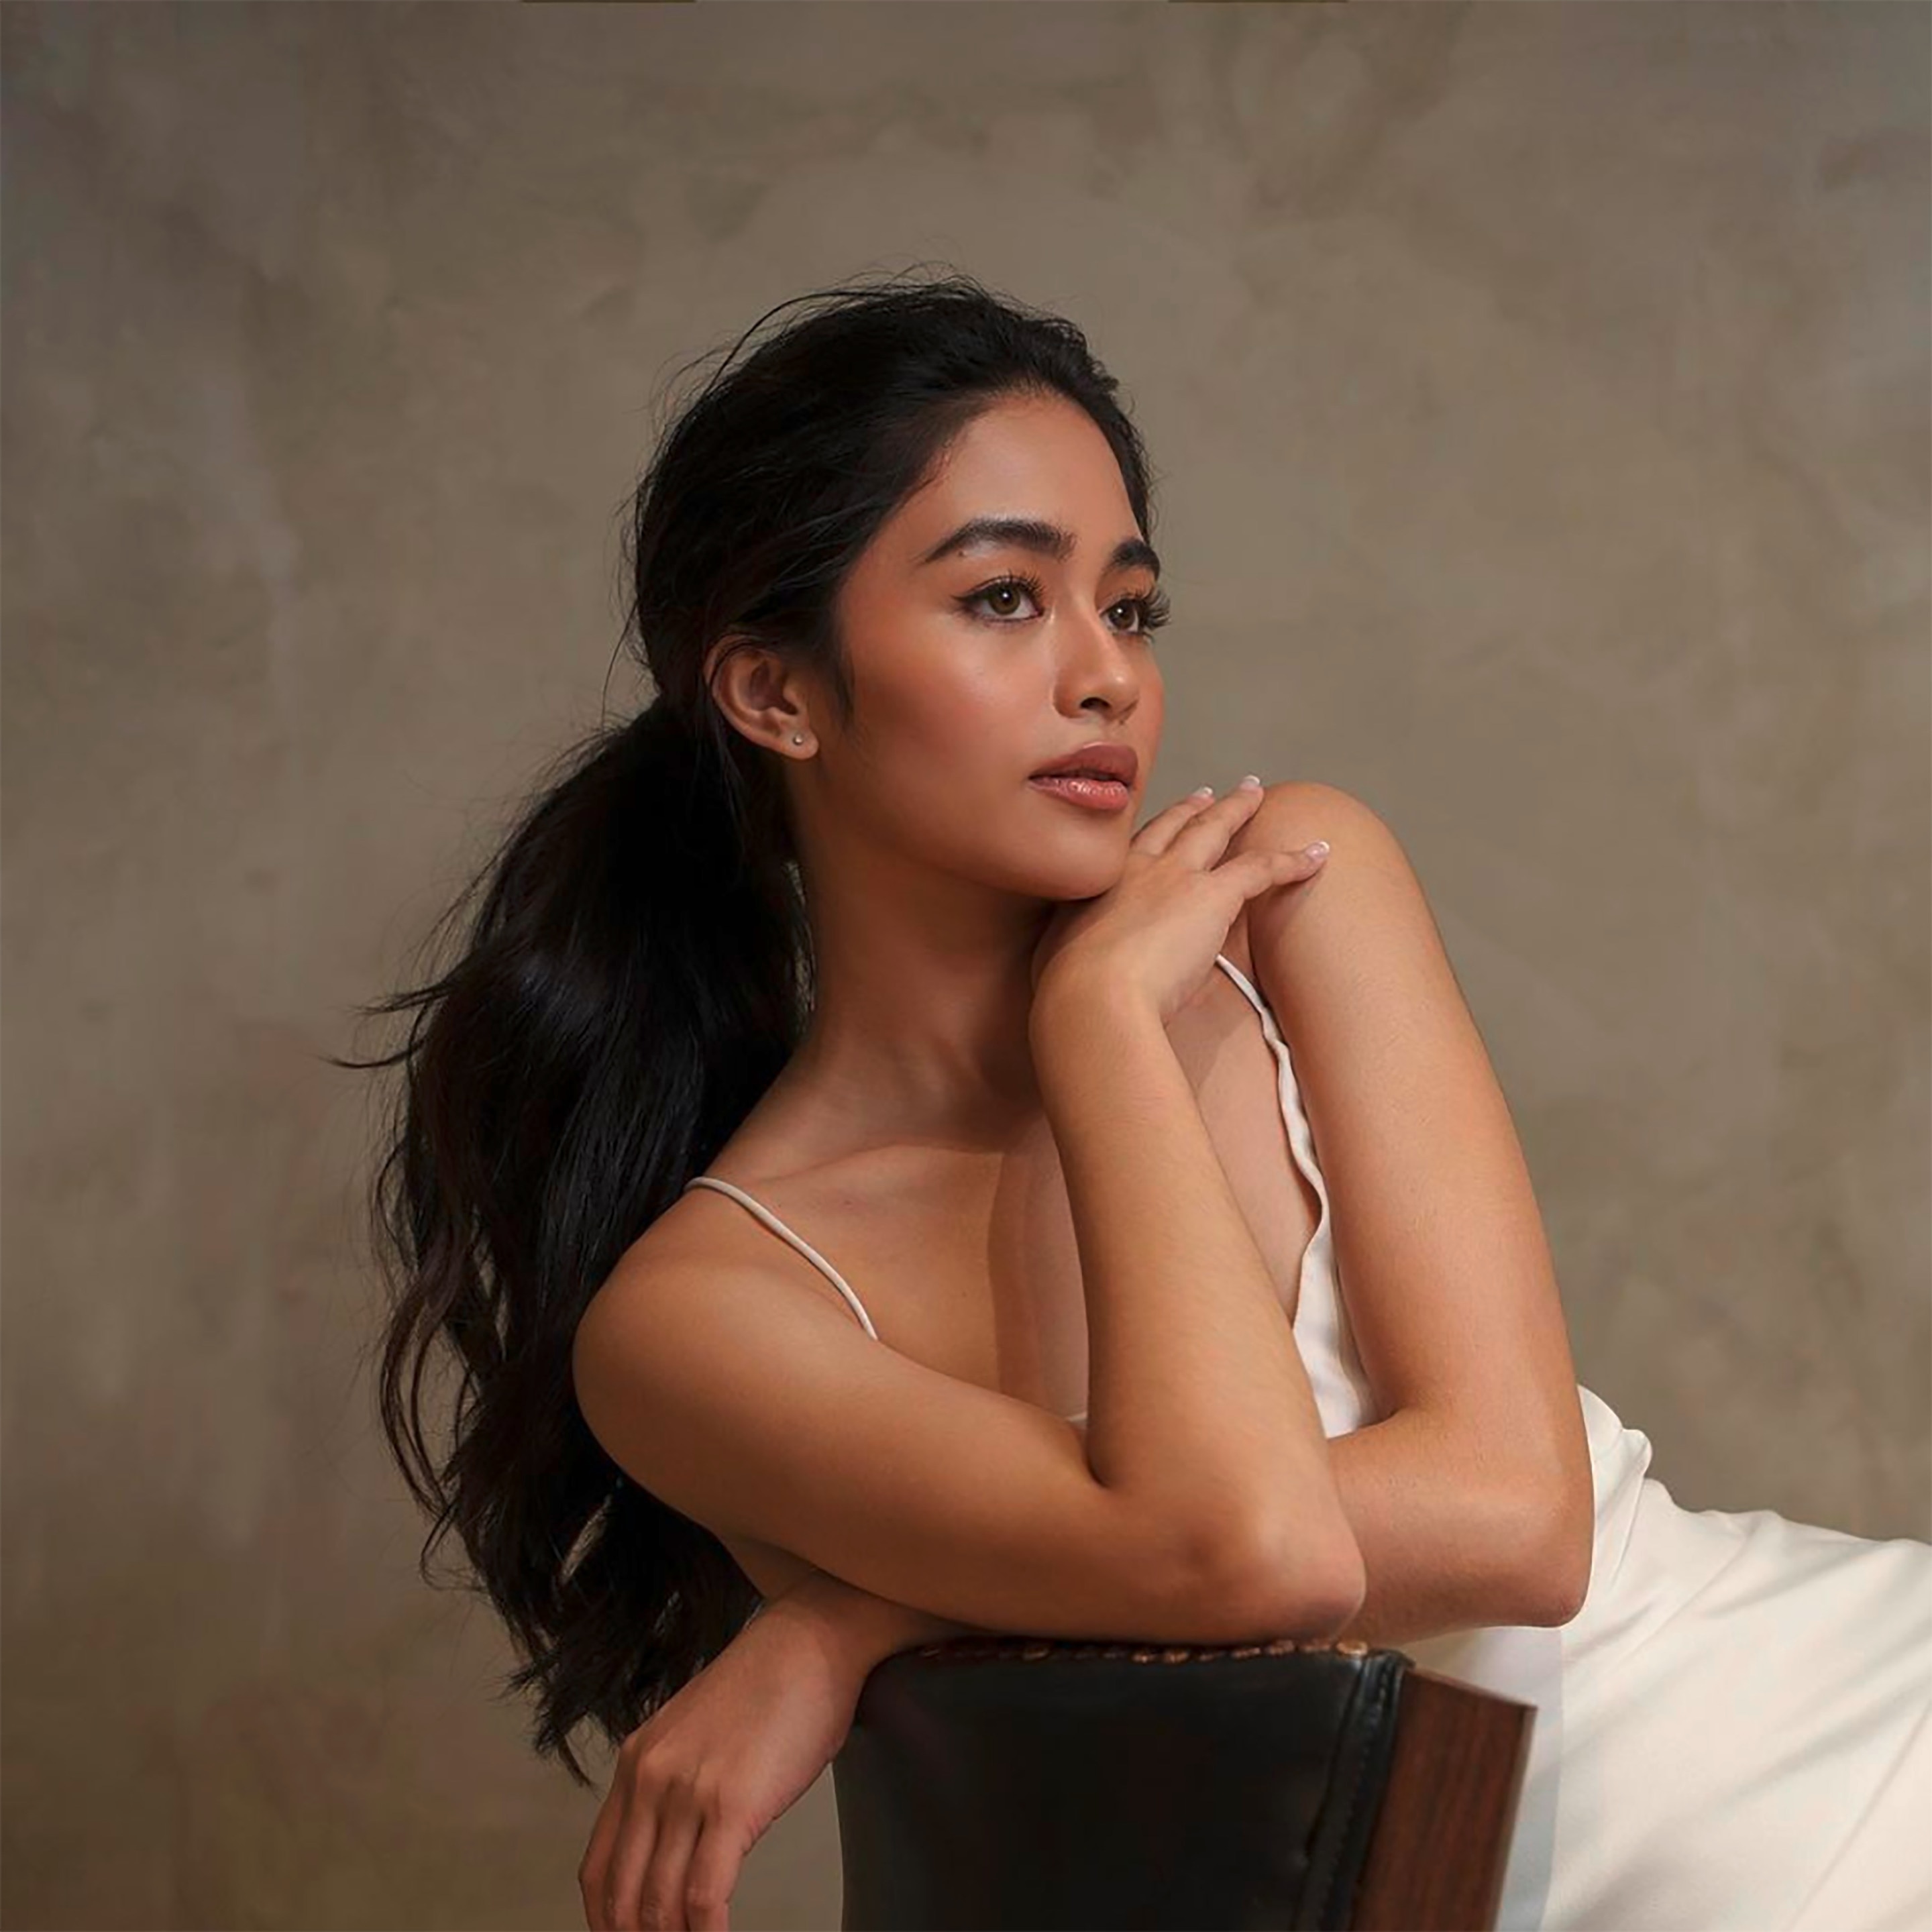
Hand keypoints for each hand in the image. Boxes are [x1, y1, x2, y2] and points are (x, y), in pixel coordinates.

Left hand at [577, 1597, 864, 1929]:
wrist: (812, 1640)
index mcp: (637, 1762)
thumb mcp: (696, 1730)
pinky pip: (705, 1898)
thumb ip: (673, 1781)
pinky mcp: (732, 1805)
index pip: (598, 1870)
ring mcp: (688, 1792)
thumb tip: (673, 1847)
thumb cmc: (770, 1683)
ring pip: (660, 1906)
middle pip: (622, 1898)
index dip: (607, 1922)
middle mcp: (650, 1777)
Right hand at [1030, 779, 1327, 1027]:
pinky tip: (1317, 853)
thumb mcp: (1065, 965)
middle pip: (1173, 824)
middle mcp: (1138, 867)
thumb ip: (1085, 955)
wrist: (1090, 996)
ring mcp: (1175, 876)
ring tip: (1255, 793)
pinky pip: (1261, 868)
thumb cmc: (1070, 993)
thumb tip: (1096, 970)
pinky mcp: (1212, 894)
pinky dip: (1292, 859)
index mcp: (1102, 884)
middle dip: (1195, 806)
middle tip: (1212, 793)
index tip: (1168, 817)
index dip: (1154, 831)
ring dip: (1238, 809)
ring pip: (1214, 829)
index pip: (1134, 846)